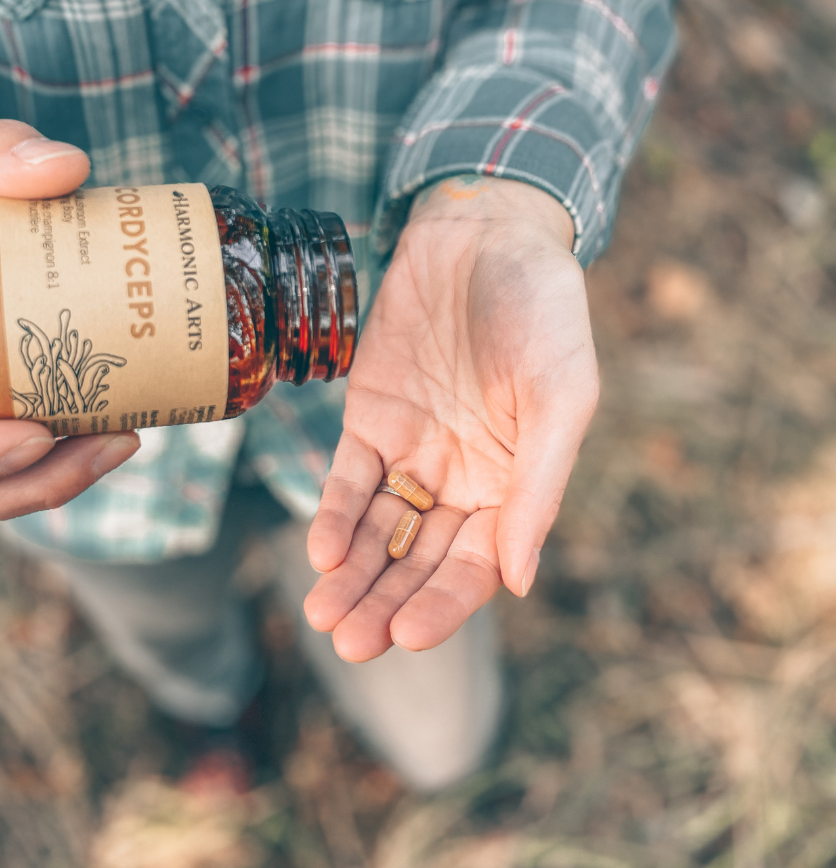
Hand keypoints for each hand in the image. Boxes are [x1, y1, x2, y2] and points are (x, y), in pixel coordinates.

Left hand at [303, 176, 598, 659]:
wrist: (483, 235)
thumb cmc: (541, 312)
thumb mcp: (558, 397)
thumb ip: (538, 488)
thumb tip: (519, 581)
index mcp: (514, 484)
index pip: (475, 566)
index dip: (442, 605)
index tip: (406, 636)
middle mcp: (461, 478)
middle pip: (417, 560)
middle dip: (384, 604)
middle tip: (348, 644)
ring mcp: (412, 450)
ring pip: (377, 530)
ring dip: (351, 575)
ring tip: (322, 615)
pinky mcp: (370, 417)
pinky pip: (349, 478)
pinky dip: (335, 514)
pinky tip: (321, 549)